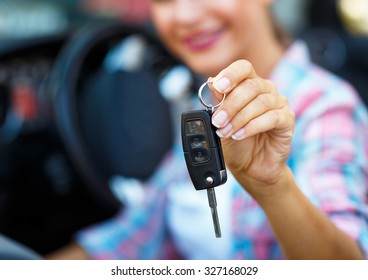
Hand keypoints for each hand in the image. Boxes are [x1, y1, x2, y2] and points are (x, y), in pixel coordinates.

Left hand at [209, 60, 294, 193]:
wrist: (249, 166)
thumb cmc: (236, 142)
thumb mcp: (220, 122)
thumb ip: (217, 102)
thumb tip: (210, 82)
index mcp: (248, 84)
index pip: (243, 68)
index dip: (231, 74)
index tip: (218, 87)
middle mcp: (266, 90)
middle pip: (250, 86)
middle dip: (230, 105)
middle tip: (217, 121)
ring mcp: (279, 104)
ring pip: (260, 102)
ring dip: (239, 118)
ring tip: (226, 132)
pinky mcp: (287, 120)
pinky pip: (272, 117)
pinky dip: (252, 126)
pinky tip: (240, 135)